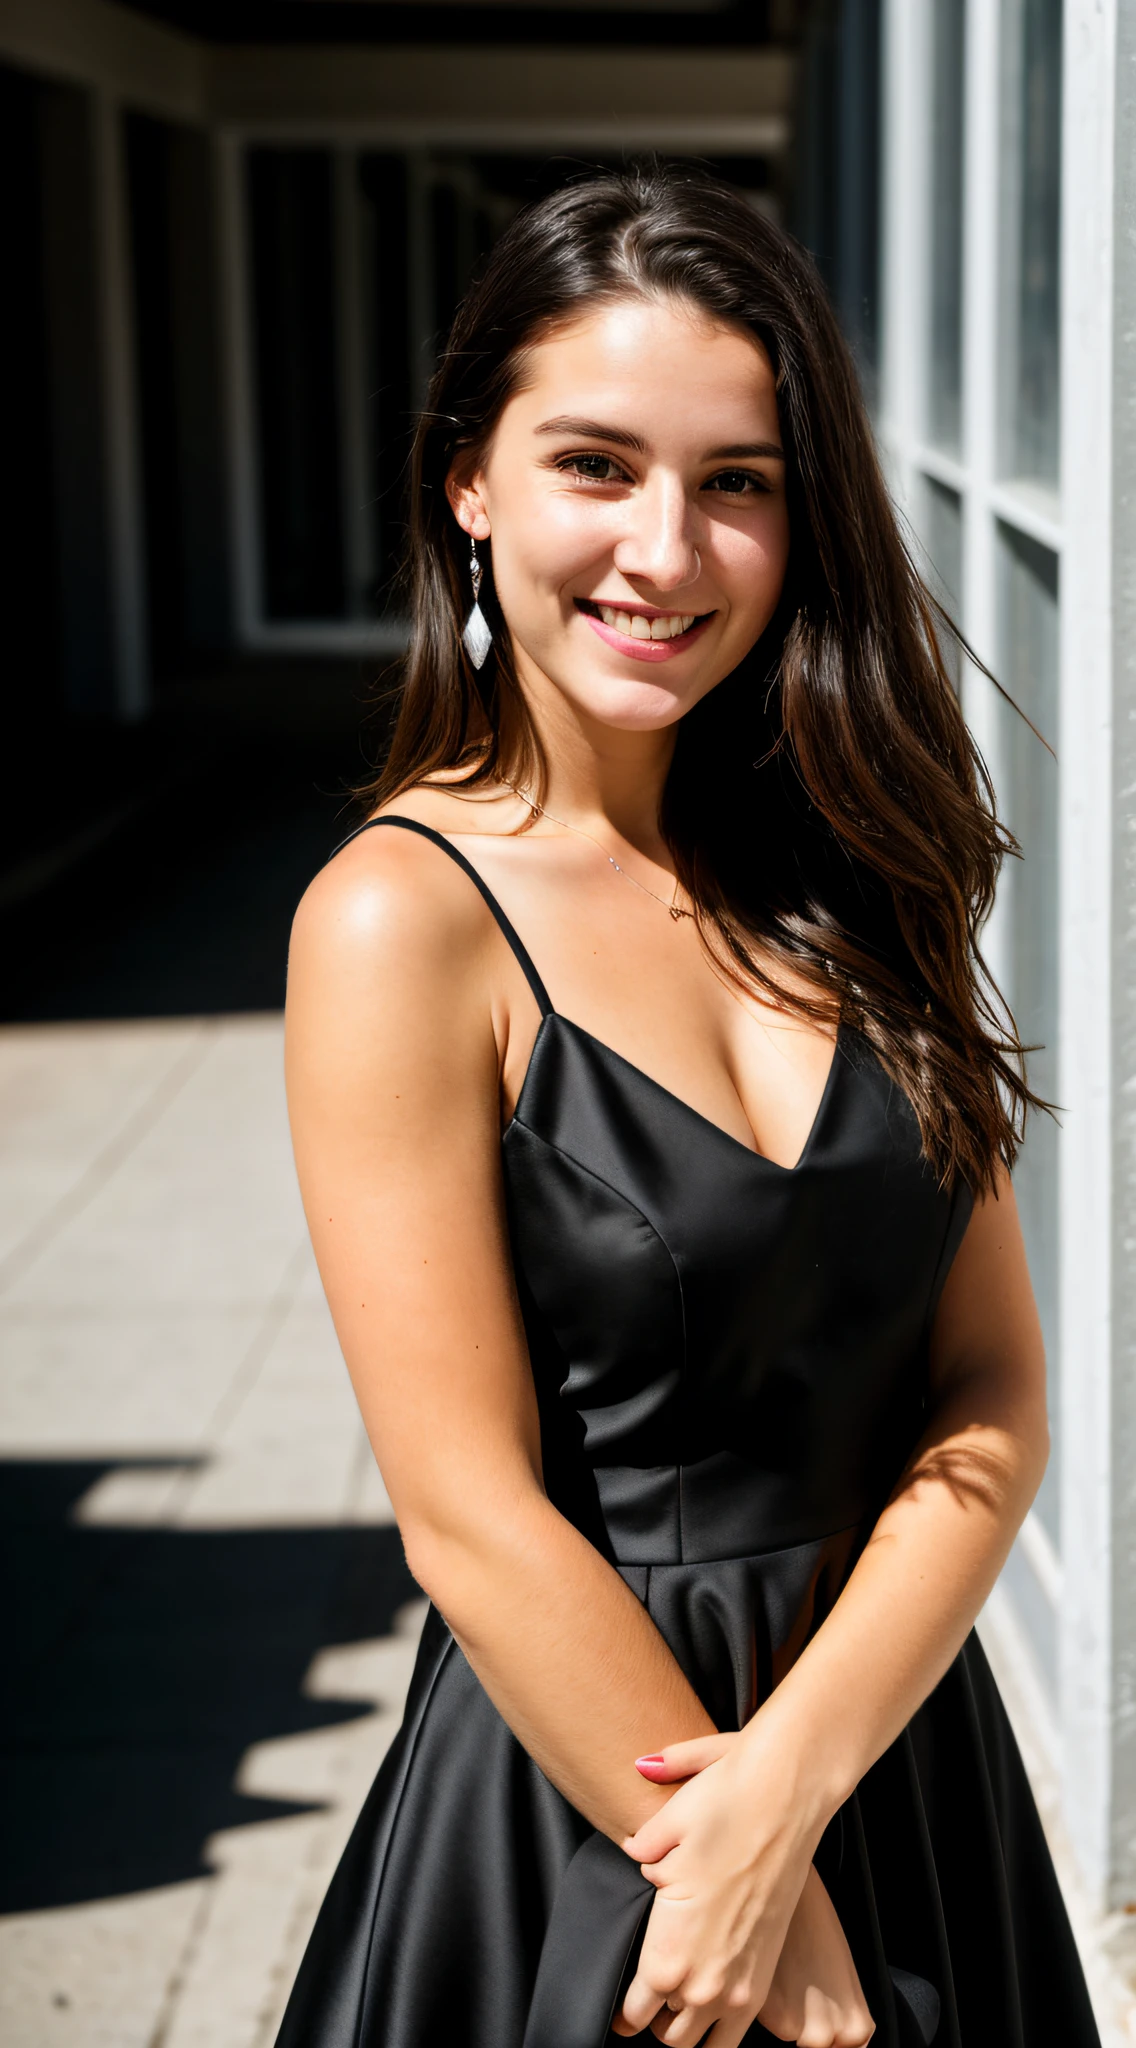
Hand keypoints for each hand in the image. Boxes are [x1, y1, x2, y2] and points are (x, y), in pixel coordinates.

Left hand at [612, 1734, 871, 2046]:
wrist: (787, 1796)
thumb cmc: (721, 1808)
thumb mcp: (661, 1830)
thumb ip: (639, 1851)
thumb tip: (633, 1851)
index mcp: (670, 1955)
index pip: (635, 2012)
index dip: (622, 2011)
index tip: (618, 2007)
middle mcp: (706, 1983)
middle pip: (668, 2036)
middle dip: (653, 2019)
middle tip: (646, 1997)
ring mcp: (743, 1986)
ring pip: (702, 2043)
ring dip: (687, 2026)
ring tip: (677, 2001)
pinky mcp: (767, 1975)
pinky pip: (737, 2034)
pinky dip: (721, 2029)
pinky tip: (713, 2001)